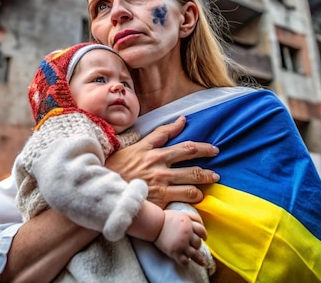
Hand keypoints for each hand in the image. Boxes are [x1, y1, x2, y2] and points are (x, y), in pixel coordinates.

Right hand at [105, 116, 219, 207]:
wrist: (102, 188)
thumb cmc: (117, 166)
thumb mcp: (136, 145)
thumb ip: (160, 133)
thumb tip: (182, 120)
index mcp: (154, 153)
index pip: (184, 147)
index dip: (202, 148)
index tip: (213, 149)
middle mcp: (159, 168)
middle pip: (191, 166)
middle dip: (208, 168)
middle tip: (217, 172)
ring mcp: (159, 186)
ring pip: (190, 185)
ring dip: (203, 184)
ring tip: (210, 183)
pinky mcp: (157, 201)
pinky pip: (181, 200)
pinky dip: (193, 199)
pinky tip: (198, 199)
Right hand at [154, 210, 207, 266]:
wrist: (153, 224)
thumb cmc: (165, 218)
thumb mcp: (181, 213)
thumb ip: (191, 217)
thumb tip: (201, 222)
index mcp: (188, 224)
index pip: (202, 230)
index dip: (204, 235)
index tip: (204, 238)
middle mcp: (187, 234)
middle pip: (198, 242)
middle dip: (197, 245)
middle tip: (195, 246)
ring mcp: (181, 244)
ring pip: (194, 253)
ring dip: (197, 257)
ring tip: (201, 262)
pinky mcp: (174, 252)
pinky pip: (184, 261)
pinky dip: (187, 262)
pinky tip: (187, 262)